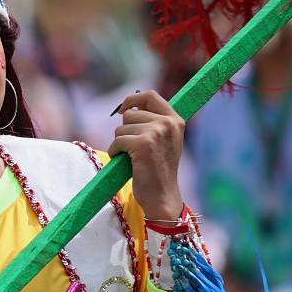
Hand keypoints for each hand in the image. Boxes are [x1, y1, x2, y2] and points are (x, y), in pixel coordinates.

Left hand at [109, 90, 185, 219]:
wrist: (162, 196)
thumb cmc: (158, 169)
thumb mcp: (164, 140)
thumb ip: (153, 121)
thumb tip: (128, 107)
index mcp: (175, 119)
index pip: (150, 96)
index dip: (132, 99)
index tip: (123, 110)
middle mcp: (168, 123)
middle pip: (131, 114)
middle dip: (125, 130)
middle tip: (134, 149)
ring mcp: (156, 132)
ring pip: (121, 128)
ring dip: (120, 142)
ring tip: (132, 157)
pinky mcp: (143, 144)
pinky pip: (117, 140)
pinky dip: (115, 151)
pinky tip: (124, 161)